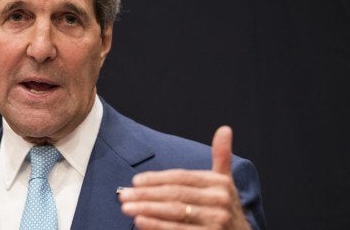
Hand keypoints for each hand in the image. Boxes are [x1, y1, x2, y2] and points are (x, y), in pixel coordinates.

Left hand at [119, 126, 250, 229]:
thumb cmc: (226, 209)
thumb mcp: (225, 183)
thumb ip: (221, 156)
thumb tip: (225, 129)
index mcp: (219, 183)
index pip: (182, 178)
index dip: (157, 178)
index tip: (135, 181)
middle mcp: (220, 201)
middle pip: (176, 194)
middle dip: (146, 195)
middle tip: (123, 196)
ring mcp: (216, 221)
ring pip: (175, 212)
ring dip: (148, 210)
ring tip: (127, 208)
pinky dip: (158, 226)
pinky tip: (141, 222)